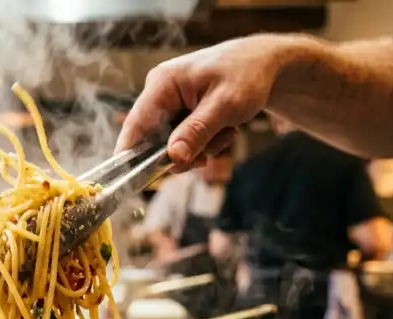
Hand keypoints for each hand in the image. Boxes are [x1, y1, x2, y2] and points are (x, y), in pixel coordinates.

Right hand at [117, 35, 295, 165]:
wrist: (262, 63)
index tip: (137, 181)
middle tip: (211, 150)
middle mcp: (159, 92)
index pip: (135, 125)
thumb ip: (197, 131)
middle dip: (184, 153)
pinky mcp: (179, 112)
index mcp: (162, 83)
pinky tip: (222, 129)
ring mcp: (168, 103)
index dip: (130, 156)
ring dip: (199, 148)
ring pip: (171, 145)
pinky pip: (182, 140)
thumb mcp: (225, 105)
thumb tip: (173, 157)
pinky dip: (203, 143)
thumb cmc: (246, 75)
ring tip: (225, 131)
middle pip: (153, 141)